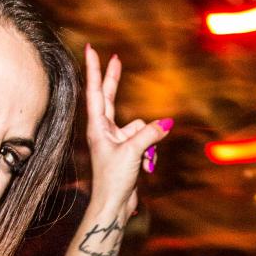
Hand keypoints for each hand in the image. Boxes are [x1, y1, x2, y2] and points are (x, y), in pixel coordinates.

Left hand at [80, 45, 172, 236]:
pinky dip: (150, 146)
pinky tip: (148, 162)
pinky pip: (145, 138)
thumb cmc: (113, 180)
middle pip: (109, 98)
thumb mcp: (132, 152)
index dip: (93, 70)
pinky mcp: (126, 150)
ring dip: (146, 137)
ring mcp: (115, 140)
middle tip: (115, 57)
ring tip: (143, 158)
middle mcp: (104, 130)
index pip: (94, 92)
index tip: (90, 50)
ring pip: (138, 126)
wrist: (112, 205)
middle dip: (114, 80)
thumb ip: (149, 134)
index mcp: (97, 127)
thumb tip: (165, 123)